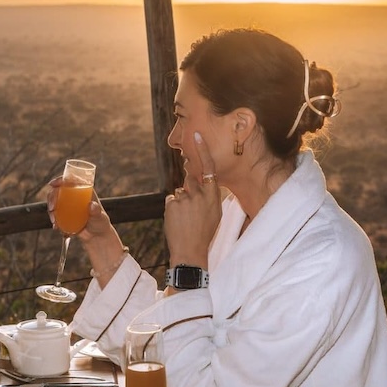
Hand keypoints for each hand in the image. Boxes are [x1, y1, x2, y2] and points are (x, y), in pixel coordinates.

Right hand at [47, 176, 123, 267]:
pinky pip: (54, 214)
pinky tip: (56, 227)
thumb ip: (96, 211)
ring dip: (50, 210)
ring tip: (54, 221)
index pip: (70, 180)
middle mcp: (74, 195)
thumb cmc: (100, 223)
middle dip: (51, 197)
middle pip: (58, 190)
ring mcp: (68, 205)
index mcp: (84, 190)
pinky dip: (53, 219)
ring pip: (54, 202)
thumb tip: (91, 205)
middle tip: (52, 209)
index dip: (60, 180)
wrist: (96, 236)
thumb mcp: (100, 217)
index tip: (53, 184)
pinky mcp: (64, 215)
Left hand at [164, 132, 221, 267]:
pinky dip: (172, 209)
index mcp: (213, 197)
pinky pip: (171, 201)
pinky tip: (177, 221)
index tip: (196, 135)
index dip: (203, 150)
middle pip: (191, 180)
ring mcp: (185, 199)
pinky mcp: (171, 205)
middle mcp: (200, 195)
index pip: (209, 168)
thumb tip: (205, 182)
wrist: (191, 251)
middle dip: (190, 190)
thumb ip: (210, 196)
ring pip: (180, 193)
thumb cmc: (205, 233)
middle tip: (192, 210)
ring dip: (181, 203)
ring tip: (185, 220)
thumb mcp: (215, 214)